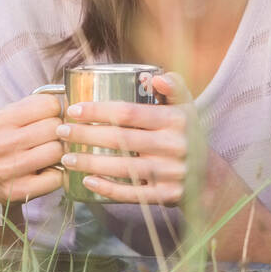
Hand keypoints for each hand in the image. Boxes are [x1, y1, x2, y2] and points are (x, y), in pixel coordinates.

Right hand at [0, 92, 66, 204]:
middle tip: (52, 140)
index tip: (51, 119)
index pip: (48, 104)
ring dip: (60, 154)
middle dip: (60, 133)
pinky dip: (58, 175)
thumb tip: (72, 101)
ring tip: (50, 156)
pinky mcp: (20, 190)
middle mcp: (1, 142)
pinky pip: (57, 177)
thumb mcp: (8, 121)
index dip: (56, 111)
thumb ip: (35, 107)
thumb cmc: (4, 147)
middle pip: (56, 127)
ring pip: (58, 151)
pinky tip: (47, 173)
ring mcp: (8, 168)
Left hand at [55, 72, 194, 205]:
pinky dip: (108, 189)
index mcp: (176, 120)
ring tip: (67, 157)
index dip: (98, 111)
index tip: (74, 110)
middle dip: (85, 135)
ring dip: (90, 163)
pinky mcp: (166, 195)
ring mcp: (170, 173)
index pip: (129, 113)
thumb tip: (156, 76)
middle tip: (61, 132)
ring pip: (123, 168)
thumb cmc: (187, 137)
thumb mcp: (187, 109)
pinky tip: (88, 182)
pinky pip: (132, 193)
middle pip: (121, 139)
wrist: (209, 178)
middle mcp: (174, 146)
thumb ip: (174, 87)